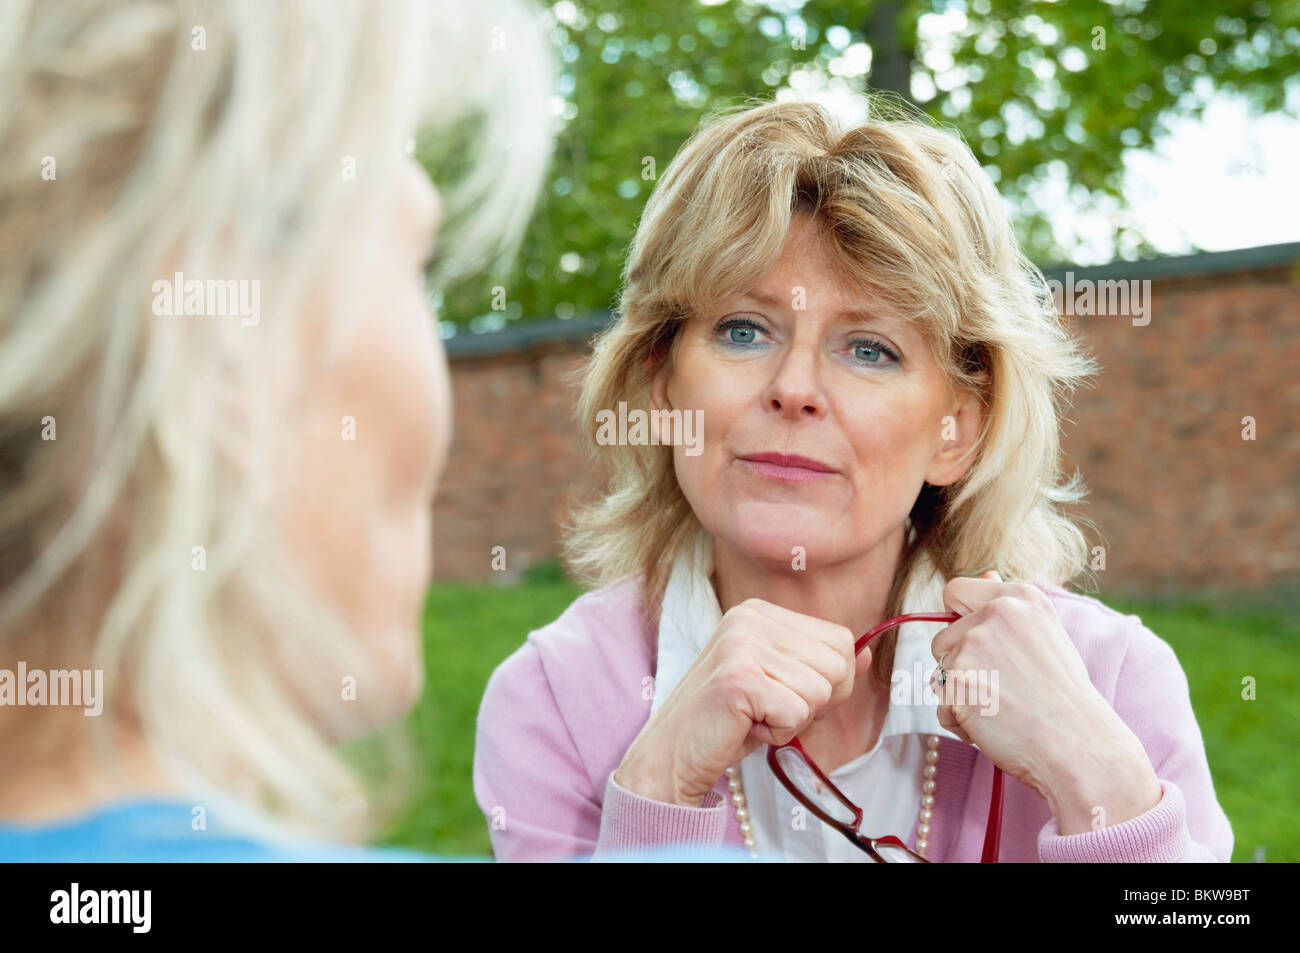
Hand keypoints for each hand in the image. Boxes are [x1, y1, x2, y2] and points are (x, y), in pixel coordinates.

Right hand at [615, 598, 868, 806]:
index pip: (841, 640)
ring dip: (793, 719)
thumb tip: (867, 652)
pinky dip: (777, 733)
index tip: (785, 695)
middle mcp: (751, 617)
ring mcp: (743, 644)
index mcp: (761, 611)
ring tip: (754, 717)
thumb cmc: (728, 722)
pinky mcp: (740, 678)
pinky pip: (797, 713)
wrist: (671, 755)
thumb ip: (820, 667)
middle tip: (768, 710)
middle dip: (815, 702)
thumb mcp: (780, 685)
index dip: (830, 682)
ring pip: (820, 691)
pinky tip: (746, 727)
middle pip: (838, 664)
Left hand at [930, 572, 1159, 829]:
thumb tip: (987, 573)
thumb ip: (1010, 610)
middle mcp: (995, 612)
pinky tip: (995, 726)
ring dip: (961, 694)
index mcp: (1020, 597)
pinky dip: (961, 720)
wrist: (1079, 745)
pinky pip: (942, 703)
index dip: (958, 618)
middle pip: (942, 636)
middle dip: (959, 664)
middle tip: (1004, 687)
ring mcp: (973, 643)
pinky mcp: (957, 677)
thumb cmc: (1063, 698)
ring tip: (1002, 708)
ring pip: (940, 672)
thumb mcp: (1044, 637)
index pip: (956, 589)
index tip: (978, 643)